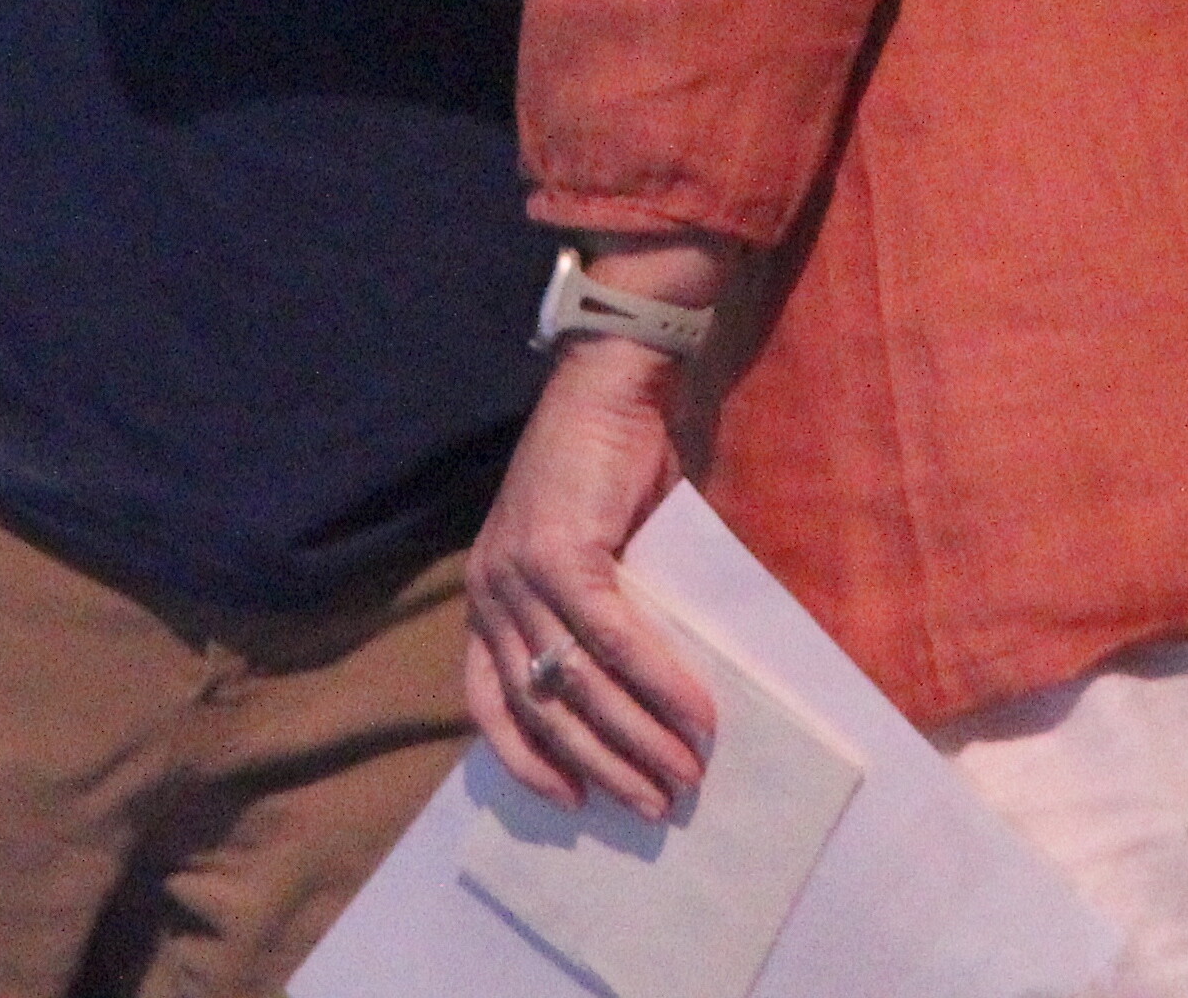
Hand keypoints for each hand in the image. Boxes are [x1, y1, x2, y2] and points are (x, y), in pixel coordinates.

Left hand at [463, 339, 717, 818]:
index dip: (528, 758)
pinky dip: (661, 685)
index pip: (488, 701)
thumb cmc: (608, 470)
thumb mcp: (590, 555)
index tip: (573, 802)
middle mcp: (490, 591)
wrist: (609, 382)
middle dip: (601, 765)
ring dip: (639, 740)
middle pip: (540, 707)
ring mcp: (519, 574)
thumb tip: (648, 700)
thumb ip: (598, 618)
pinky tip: (700, 716)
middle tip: (656, 806)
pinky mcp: (562, 555)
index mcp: (488, 596)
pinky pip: (615, 641)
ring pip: (577, 685)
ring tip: (686, 775)